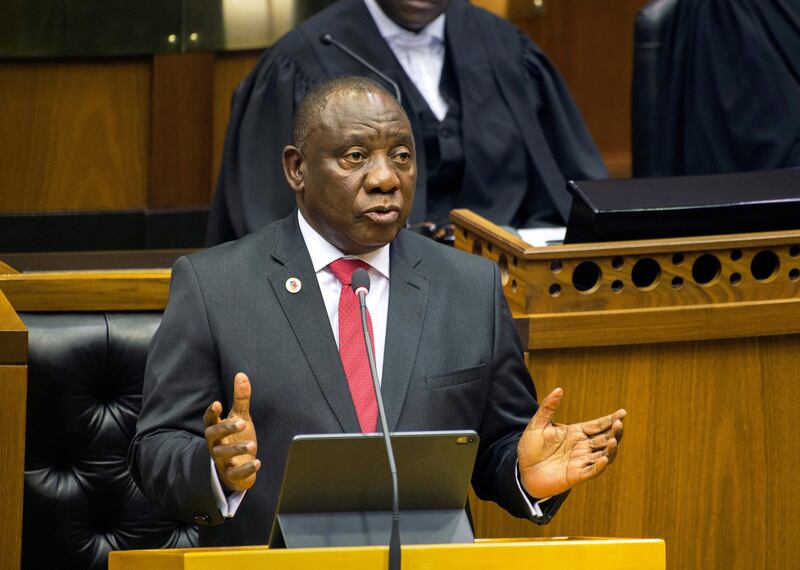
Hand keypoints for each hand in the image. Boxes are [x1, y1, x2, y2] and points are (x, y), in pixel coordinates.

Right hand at [204, 372, 260, 492]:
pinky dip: (245, 469)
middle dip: (226, 429)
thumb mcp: (240, 417)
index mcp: (217, 430)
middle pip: (213, 436)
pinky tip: (257, 463)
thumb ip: (241, 399)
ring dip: (237, 449)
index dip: (212, 413)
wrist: (237, 467)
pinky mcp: (231, 475)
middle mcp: (216, 445)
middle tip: (242, 423)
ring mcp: (222, 461)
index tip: (218, 404)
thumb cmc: (236, 437)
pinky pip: (235, 473)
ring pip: (223, 455)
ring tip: (253, 445)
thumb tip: (241, 374)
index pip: (209, 420)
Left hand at [517, 387, 624, 498]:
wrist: (523, 469)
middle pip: (605, 438)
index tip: (623, 413)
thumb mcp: (538, 423)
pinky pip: (591, 471)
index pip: (598, 425)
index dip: (611, 419)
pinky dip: (599, 466)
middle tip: (619, 424)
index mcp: (576, 433)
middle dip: (614, 432)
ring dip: (610, 449)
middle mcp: (582, 447)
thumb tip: (559, 389)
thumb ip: (548, 407)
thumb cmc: (531, 446)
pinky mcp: (576, 475)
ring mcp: (580, 461)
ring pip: (603, 455)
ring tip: (613, 440)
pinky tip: (604, 459)